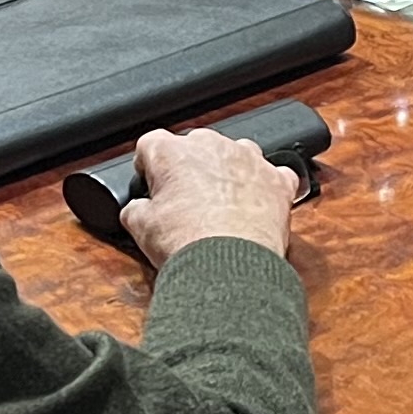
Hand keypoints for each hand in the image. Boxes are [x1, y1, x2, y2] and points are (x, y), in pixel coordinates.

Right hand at [121, 123, 303, 267]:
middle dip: (190, 169)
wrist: (230, 268)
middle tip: (185, 202)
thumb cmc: (187, 243)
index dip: (148, 166)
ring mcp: (249, 160)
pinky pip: (273, 175)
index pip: (150, 145)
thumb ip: (135, 209)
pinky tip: (256, 207)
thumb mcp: (141, 228)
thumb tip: (136, 210)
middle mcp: (212, 146)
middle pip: (195, 147)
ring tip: (222, 206)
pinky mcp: (277, 180)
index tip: (152, 184)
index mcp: (172, 152)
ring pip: (236, 155)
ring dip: (228, 173)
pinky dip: (265, 188)